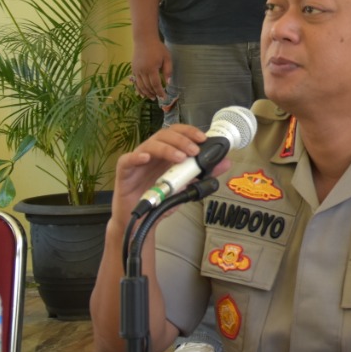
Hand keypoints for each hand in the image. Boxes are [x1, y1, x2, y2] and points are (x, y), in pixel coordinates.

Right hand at [109, 123, 225, 223]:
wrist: (142, 219)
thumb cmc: (161, 198)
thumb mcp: (187, 186)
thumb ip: (204, 174)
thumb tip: (226, 162)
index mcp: (167, 153)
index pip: (177, 133)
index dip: (189, 132)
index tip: (203, 138)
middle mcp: (152, 153)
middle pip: (165, 135)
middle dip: (182, 139)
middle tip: (194, 150)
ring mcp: (138, 161)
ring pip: (150, 144)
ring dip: (167, 148)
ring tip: (181, 158)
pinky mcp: (124, 172)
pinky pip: (127, 160)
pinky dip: (137, 156)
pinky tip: (147, 158)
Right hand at [131, 36, 172, 100]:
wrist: (144, 40)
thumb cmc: (158, 48)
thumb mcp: (167, 58)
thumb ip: (168, 70)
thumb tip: (168, 83)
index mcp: (152, 68)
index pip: (156, 84)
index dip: (160, 92)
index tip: (164, 97)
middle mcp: (142, 71)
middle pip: (148, 86)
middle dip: (153, 93)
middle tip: (158, 98)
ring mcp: (136, 70)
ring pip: (140, 86)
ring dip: (146, 93)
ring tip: (152, 97)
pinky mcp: (133, 69)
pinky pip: (135, 82)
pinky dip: (138, 88)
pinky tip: (141, 93)